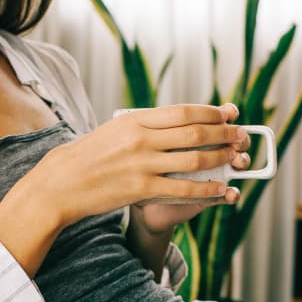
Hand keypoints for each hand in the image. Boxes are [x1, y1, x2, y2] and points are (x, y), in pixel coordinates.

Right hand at [14, 103, 250, 227]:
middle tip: (241, 134)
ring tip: (236, 158)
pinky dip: (207, 189)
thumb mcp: (112, 132)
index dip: (211, 112)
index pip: (182, 111)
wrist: (60, 184)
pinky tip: (222, 189)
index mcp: (134, 120)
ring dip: (221, 158)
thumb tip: (174, 125)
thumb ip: (142, 127)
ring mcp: (142, 164)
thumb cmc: (86, 158)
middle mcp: (141, 139)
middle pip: (194, 132)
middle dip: (223, 133)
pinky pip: (184, 188)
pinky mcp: (141, 189)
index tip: (228, 113)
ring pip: (194, 159)